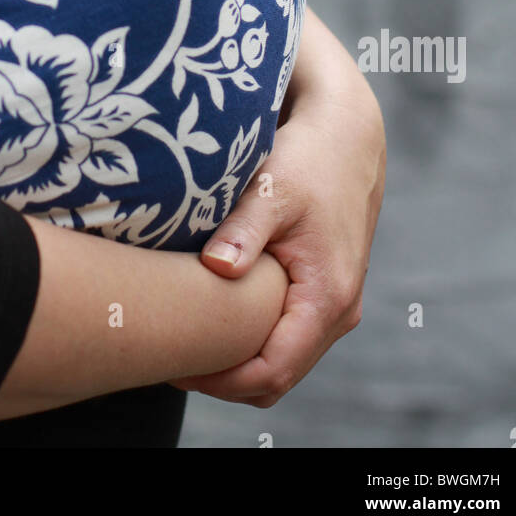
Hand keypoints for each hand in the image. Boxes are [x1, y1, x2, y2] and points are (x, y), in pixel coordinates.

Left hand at [169, 6, 385, 405]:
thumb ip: (245, 231)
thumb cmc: (308, 158)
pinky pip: (289, 337)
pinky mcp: (326, 291)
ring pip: (283, 360)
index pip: (274, 371)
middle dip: (224, 378)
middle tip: (169, 359)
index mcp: (328, 296)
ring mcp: (336, 304)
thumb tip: (216, 269)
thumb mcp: (273, 190)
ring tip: (186, 342)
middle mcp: (339, 310)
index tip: (175, 367)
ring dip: (239, 362)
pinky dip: (254, 341)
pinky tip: (215, 318)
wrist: (346, 135)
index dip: (222, 380)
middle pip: (277, 377)